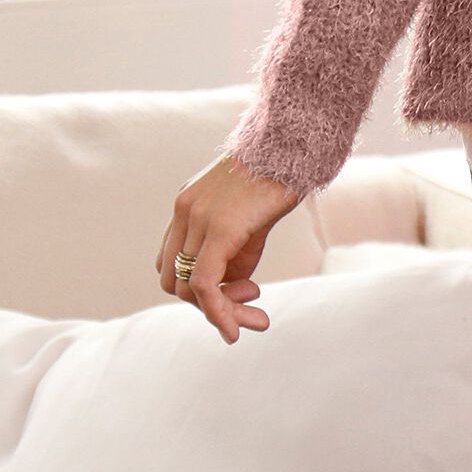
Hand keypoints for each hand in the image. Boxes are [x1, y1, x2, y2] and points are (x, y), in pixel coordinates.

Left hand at [155, 152, 303, 343]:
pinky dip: (217, 313)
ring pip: (187, 289)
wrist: (297, 142)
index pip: (173, 263)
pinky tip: (235, 329)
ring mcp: (197, 218)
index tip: (243, 289)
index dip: (198, 287)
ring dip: (219, 311)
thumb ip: (234, 254)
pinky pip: (204, 285)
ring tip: (256, 317)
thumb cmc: (280, 176)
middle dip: (207, 304)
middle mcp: (184, 212)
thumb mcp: (251, 219)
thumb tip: (230, 292)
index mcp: (187, 206)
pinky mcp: (218, 229)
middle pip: (174, 280)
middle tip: (251, 302)